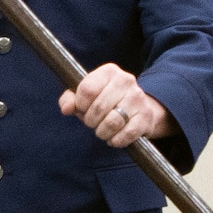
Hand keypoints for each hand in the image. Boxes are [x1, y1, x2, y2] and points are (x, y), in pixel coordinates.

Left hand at [60, 63, 175, 148]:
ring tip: (102, 131)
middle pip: (98, 107)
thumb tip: (66, 108)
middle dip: (90, 120)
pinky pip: (126, 134)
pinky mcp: (145, 117)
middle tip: (92, 122)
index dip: (80, 105)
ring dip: (102, 132)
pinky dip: (115, 140)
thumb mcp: (87, 95)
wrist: (141, 109)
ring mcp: (137, 98)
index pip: (87, 89)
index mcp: (109, 71)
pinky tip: (114, 138)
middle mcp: (125, 80)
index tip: (82, 109)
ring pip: (111, 122)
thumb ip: (71, 99)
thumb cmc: (107, 101)